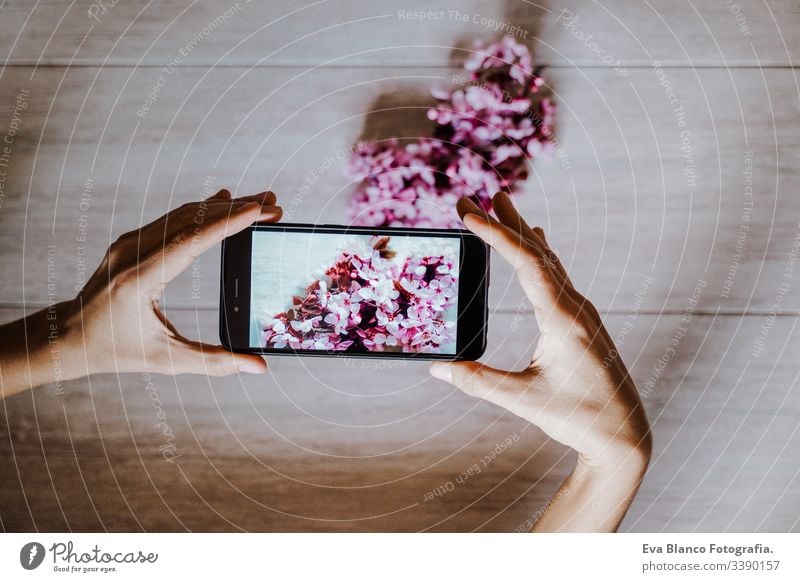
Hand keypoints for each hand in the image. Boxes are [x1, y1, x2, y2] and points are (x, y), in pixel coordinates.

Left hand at [63, 189, 279, 377]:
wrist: (68, 336)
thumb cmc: (116, 350)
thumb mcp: (167, 360)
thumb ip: (215, 363)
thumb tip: (259, 367)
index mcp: (140, 279)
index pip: (190, 241)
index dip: (227, 223)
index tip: (257, 211)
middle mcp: (133, 253)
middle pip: (192, 219)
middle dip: (235, 209)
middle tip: (272, 205)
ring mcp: (130, 242)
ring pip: (183, 214)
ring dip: (222, 206)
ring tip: (258, 204)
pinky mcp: (131, 241)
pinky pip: (172, 218)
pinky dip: (203, 211)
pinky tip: (223, 204)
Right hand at [429, 192, 650, 530]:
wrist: (624, 435)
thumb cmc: (578, 418)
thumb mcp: (524, 400)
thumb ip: (478, 382)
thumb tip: (436, 368)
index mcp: (562, 320)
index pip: (525, 263)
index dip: (495, 235)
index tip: (469, 213)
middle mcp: (575, 308)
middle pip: (537, 252)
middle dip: (504, 222)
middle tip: (476, 197)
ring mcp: (582, 312)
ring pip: (549, 261)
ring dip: (523, 233)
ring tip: (503, 205)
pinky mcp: (582, 321)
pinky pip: (558, 275)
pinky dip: (540, 253)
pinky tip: (538, 243)